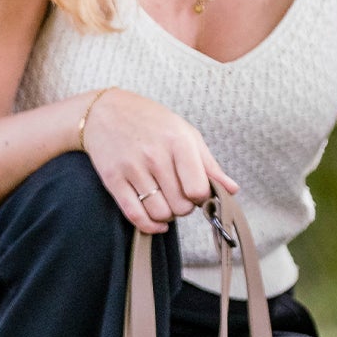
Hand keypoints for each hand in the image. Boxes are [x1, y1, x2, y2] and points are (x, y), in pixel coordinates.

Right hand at [78, 89, 237, 233]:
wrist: (105, 111)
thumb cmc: (151, 122)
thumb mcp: (186, 134)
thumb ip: (209, 164)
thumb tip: (232, 190)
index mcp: (178, 142)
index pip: (198, 190)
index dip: (201, 197)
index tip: (196, 191)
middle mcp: (155, 156)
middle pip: (180, 206)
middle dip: (184, 207)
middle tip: (178, 195)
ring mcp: (132, 168)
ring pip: (160, 213)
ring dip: (167, 215)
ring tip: (165, 201)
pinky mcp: (113, 179)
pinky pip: (135, 215)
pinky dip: (149, 225)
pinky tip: (156, 221)